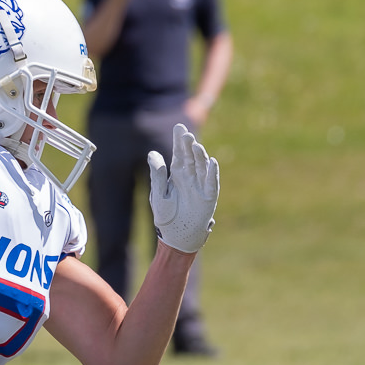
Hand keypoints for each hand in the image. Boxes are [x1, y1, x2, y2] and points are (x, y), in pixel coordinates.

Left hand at [148, 124, 219, 253]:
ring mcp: (200, 186)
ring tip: (196, 146)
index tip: (178, 127)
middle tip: (186, 134)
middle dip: (189, 145)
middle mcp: (190, 177)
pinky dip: (212, 173)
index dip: (179, 141)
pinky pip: (211, 183)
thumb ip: (157, 175)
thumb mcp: (158, 195)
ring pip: (202, 167)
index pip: (179, 154)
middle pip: (191, 157)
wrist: (177, 238)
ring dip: (200, 156)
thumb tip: (152, 154)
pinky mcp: (208, 197)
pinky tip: (211, 162)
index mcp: (176, 175)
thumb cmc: (166, 217)